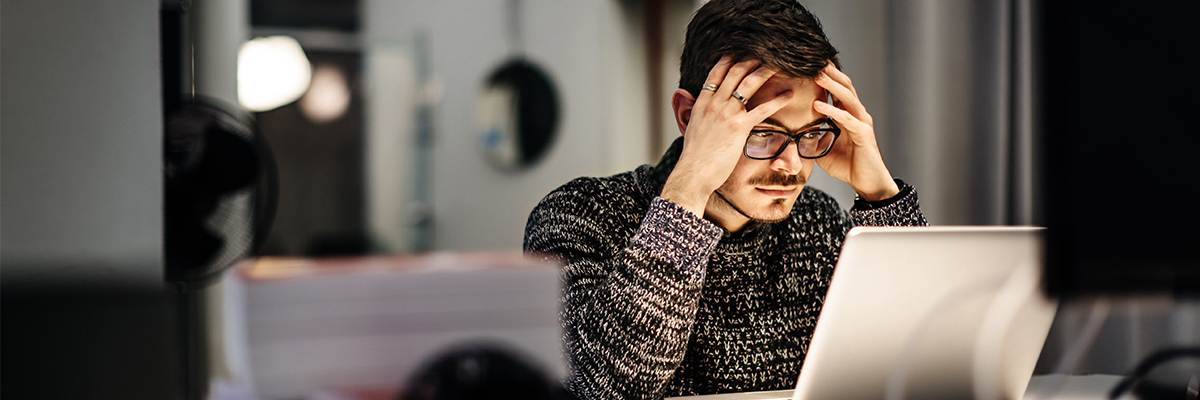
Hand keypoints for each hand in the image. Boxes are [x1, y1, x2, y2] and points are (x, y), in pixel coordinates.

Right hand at [662, 57, 793, 215]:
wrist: (692, 173)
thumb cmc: (694, 158)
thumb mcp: (691, 130)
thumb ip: (695, 116)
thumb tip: (695, 111)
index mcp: (701, 104)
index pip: (715, 74)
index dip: (728, 60)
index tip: (739, 52)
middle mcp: (714, 104)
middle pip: (734, 73)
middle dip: (751, 59)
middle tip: (765, 52)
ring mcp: (726, 114)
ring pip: (748, 84)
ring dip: (765, 71)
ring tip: (779, 64)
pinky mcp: (739, 128)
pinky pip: (762, 110)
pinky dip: (777, 101)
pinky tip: (788, 96)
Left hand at [812, 63, 898, 200]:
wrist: (867, 182)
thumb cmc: (847, 164)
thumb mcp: (822, 147)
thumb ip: (811, 136)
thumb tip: (789, 132)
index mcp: (847, 114)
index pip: (836, 89)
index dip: (825, 76)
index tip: (808, 64)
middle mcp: (856, 114)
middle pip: (844, 86)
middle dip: (829, 72)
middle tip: (813, 59)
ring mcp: (861, 122)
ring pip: (848, 97)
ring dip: (831, 85)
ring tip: (817, 74)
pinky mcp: (864, 134)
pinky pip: (847, 119)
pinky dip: (832, 110)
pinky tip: (818, 104)